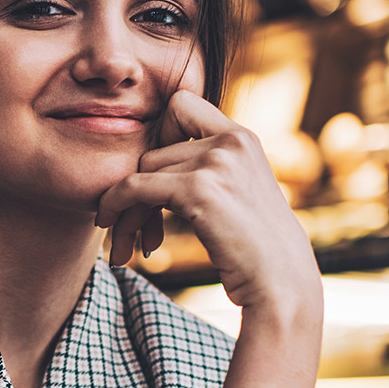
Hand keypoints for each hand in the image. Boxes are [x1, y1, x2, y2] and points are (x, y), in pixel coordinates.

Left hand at [96, 90, 320, 317]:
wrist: (281, 282)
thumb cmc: (257, 249)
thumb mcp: (240, 192)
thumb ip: (210, 167)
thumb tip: (155, 159)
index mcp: (242, 137)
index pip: (182, 104)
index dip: (159, 134)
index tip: (155, 174)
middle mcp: (232, 141)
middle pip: (154, 150)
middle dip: (138, 189)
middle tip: (135, 227)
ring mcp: (216, 162)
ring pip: (142, 171)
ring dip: (128, 210)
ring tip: (127, 244)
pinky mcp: (199, 189)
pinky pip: (134, 187)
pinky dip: (114, 204)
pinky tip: (108, 224)